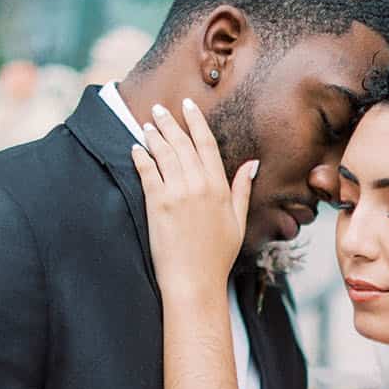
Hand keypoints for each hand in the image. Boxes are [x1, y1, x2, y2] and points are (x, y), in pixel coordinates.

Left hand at [131, 98, 256, 299]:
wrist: (195, 282)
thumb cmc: (217, 257)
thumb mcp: (238, 222)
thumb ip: (242, 190)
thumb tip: (252, 164)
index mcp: (219, 188)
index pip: (206, 144)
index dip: (195, 121)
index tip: (187, 106)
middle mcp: (200, 185)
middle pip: (182, 143)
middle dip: (169, 122)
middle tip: (159, 109)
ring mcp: (178, 193)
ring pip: (164, 153)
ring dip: (154, 135)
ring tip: (147, 125)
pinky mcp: (158, 204)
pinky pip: (147, 171)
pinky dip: (141, 156)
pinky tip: (136, 148)